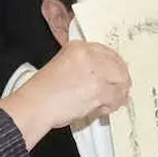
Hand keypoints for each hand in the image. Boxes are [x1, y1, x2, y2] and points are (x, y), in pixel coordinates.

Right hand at [0, 40, 130, 149]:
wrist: (36, 105)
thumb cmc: (44, 91)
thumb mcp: (62, 65)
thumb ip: (83, 66)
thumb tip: (104, 76)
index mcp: (78, 47)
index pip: (107, 52)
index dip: (116, 65)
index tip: (117, 74)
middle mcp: (89, 56)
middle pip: (118, 65)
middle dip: (121, 80)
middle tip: (120, 91)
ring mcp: (96, 72)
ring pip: (121, 81)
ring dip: (118, 94)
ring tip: (111, 102)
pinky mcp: (100, 90)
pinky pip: (117, 97)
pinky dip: (113, 105)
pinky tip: (104, 108)